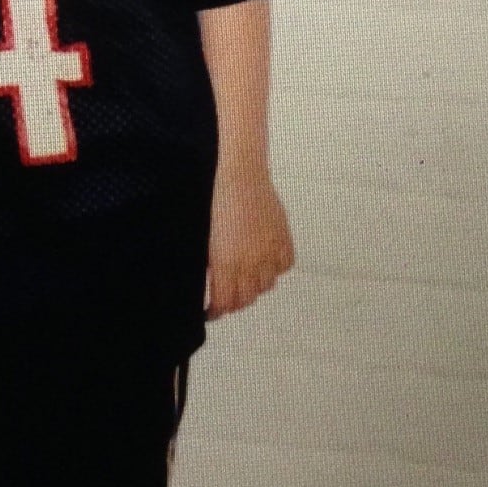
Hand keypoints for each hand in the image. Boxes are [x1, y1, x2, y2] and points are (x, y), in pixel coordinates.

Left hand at [205, 169, 294, 319]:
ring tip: (244, 282)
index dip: (216, 312)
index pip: (225, 302)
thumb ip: (209, 264)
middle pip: (246, 299)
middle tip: (225, 299)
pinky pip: (284, 265)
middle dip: (234, 302)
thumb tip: (209, 280)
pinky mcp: (282, 238)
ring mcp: (269, 251)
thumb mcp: (203, 238)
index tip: (210, 312)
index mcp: (226, 264)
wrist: (238, 174)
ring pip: (267, 285)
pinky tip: (266, 264)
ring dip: (255, 287)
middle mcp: (250, 263)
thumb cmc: (213, 200)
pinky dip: (276, 269)